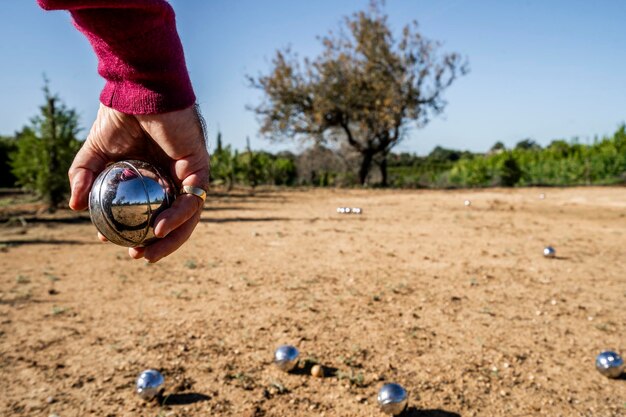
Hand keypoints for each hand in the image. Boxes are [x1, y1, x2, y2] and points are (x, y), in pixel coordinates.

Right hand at [69, 104, 209, 261]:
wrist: (138, 90)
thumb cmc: (121, 115)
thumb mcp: (96, 151)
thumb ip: (85, 176)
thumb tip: (74, 206)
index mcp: (152, 175)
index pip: (147, 211)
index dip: (132, 230)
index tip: (111, 242)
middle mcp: (172, 177)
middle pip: (171, 219)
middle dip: (156, 243)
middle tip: (136, 256)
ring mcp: (188, 173)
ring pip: (187, 216)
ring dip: (170, 238)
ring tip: (147, 253)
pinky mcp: (200, 166)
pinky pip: (194, 198)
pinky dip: (178, 216)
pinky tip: (160, 228)